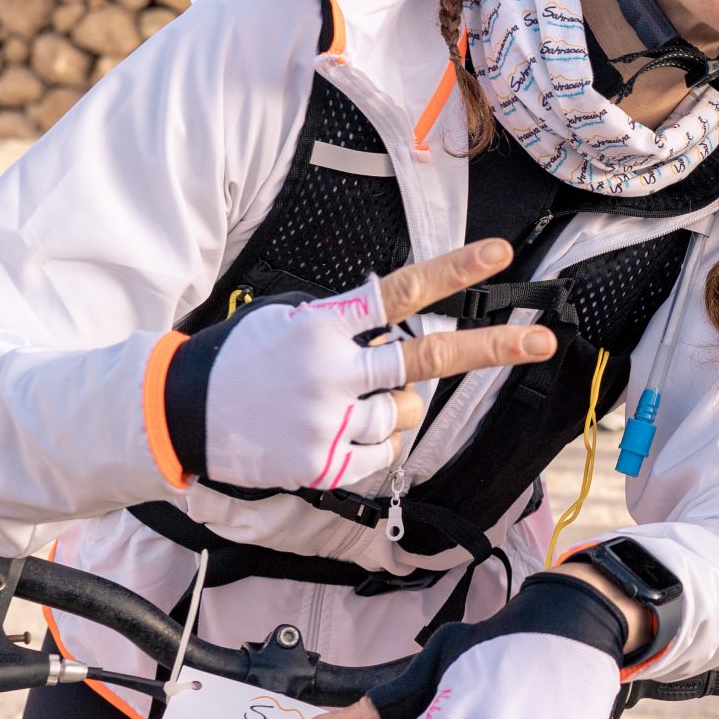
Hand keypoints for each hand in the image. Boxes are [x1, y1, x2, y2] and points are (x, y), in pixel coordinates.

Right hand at [168, 240, 552, 489]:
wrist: (177, 415)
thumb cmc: (240, 360)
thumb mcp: (286, 319)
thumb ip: (342, 322)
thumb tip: (400, 333)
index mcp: (322, 323)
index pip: (399, 292)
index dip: (453, 272)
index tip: (500, 254)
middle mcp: (331, 369)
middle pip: (426, 359)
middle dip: (490, 348)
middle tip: (541, 341)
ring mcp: (328, 420)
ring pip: (404, 414)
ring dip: (390, 410)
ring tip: (338, 405)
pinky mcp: (322, 464)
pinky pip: (383, 454)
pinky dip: (371, 445)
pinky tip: (332, 434)